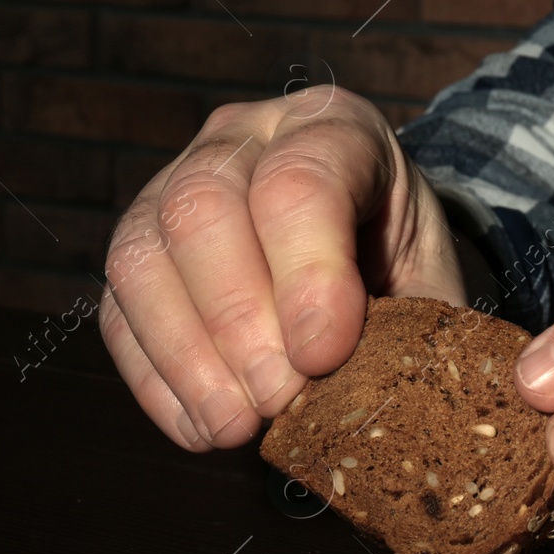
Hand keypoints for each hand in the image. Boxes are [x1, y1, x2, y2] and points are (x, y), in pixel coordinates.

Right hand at [100, 85, 464, 450]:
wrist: (372, 253)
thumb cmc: (404, 266)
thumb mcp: (433, 280)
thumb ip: (414, 325)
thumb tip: (374, 397)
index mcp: (333, 125)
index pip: (299, 180)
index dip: (307, 273)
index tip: (324, 354)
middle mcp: (242, 138)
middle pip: (203, 206)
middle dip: (238, 318)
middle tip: (279, 399)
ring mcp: (173, 185)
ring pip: (143, 256)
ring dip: (187, 357)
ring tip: (237, 428)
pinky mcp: (138, 252)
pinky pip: (119, 312)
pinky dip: (157, 381)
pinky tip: (204, 429)